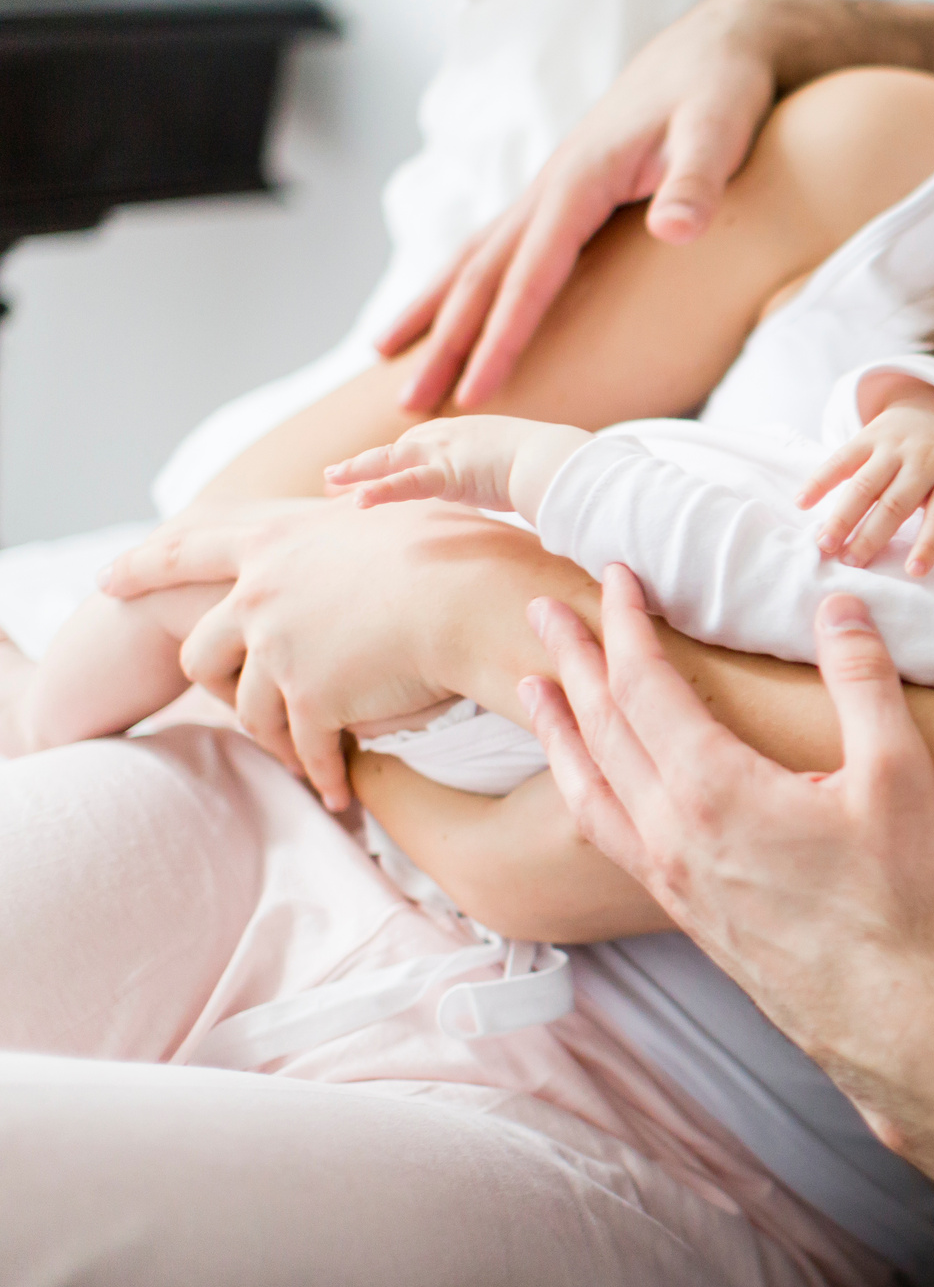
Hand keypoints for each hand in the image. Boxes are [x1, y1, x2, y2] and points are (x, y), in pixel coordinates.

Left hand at [102, 498, 514, 811]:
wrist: (472, 597)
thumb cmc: (454, 547)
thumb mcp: (387, 512)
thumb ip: (350, 514)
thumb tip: (349, 494)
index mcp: (275, 540)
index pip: (186, 549)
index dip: (144, 565)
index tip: (107, 579)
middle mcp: (261, 594)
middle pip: (202, 651)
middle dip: (211, 686)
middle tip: (219, 704)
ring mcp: (280, 649)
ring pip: (250, 710)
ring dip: (276, 739)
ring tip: (303, 759)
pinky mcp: (312, 698)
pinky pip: (306, 747)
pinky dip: (322, 773)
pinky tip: (337, 792)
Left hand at [325, 416, 591, 522]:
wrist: (561, 460)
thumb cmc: (553, 467)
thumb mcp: (523, 468)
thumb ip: (509, 478)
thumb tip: (520, 497)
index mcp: (465, 435)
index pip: (418, 448)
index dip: (390, 462)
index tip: (370, 475)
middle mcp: (449, 436)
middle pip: (395, 452)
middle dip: (363, 466)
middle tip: (333, 480)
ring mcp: (445, 451)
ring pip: (389, 462)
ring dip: (356, 472)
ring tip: (329, 482)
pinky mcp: (448, 472)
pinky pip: (405, 484)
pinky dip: (380, 491)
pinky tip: (357, 502)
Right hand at [381, 0, 784, 413]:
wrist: (717, 46)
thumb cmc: (722, 91)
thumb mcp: (721, 131)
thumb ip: (699, 182)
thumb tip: (677, 229)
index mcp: (579, 182)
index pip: (530, 276)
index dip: (502, 338)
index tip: (475, 396)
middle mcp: (549, 186)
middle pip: (481, 274)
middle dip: (443, 342)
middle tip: (405, 407)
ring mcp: (550, 188)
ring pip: (476, 256)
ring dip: (434, 312)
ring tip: (388, 358)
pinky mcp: (564, 191)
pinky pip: (500, 246)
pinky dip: (463, 282)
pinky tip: (447, 308)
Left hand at [522, 567, 933, 1081]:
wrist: (887, 1017)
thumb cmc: (898, 900)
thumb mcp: (898, 775)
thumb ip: (865, 682)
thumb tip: (841, 606)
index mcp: (714, 788)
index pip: (646, 685)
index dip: (626, 624)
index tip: (615, 576)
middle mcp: (671, 831)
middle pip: (600, 728)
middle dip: (572, 661)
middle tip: (542, 610)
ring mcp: (669, 876)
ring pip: (589, 787)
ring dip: (559, 728)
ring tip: (534, 691)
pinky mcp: (682, 910)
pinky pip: (606, 833)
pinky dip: (581, 789)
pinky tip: (588, 786)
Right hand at [799, 380, 933, 574]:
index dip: (930, 544)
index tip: (914, 571)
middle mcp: (923, 463)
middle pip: (896, 503)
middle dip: (872, 534)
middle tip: (851, 563)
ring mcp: (894, 448)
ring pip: (865, 484)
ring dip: (843, 515)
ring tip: (824, 544)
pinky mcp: (868, 436)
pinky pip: (841, 458)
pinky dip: (820, 479)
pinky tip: (803, 502)